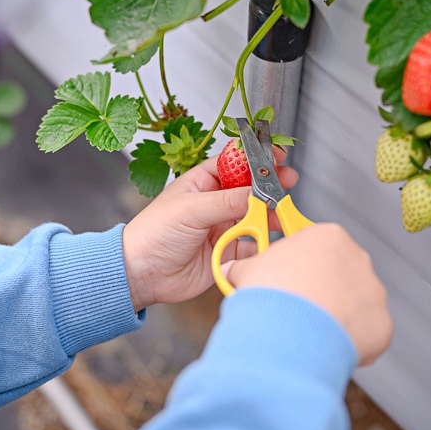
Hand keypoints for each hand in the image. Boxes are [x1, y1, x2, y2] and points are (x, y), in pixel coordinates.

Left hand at [122, 148, 297, 311]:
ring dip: (270, 214)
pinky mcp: (228, 249)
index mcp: (202, 182)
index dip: (255, 158)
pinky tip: (267, 239)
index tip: (275, 155)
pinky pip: (253, 243)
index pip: (234, 163)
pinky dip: (263, 241)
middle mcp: (214, 202)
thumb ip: (227, 201)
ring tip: (280, 213)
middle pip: (250, 188)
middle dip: (270, 184)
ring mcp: (223, 225)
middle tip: (287, 181)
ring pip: (256, 215)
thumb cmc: (153, 234)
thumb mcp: (191, 209)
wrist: (143, 274)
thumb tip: (258, 193)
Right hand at [223, 223, 391, 365]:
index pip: (318, 246)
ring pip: (356, 303)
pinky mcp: (381, 322)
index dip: (301, 265)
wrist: (288, 332)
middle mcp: (357, 258)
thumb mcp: (247, 271)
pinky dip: (350, 340)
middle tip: (298, 308)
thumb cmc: (271, 296)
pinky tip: (327, 345)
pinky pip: (366, 331)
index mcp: (327, 236)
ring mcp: (373, 290)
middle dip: (322, 290)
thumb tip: (234, 272)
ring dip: (337, 315)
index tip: (291, 279)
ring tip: (310, 331)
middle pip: (340, 273)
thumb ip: (245, 268)